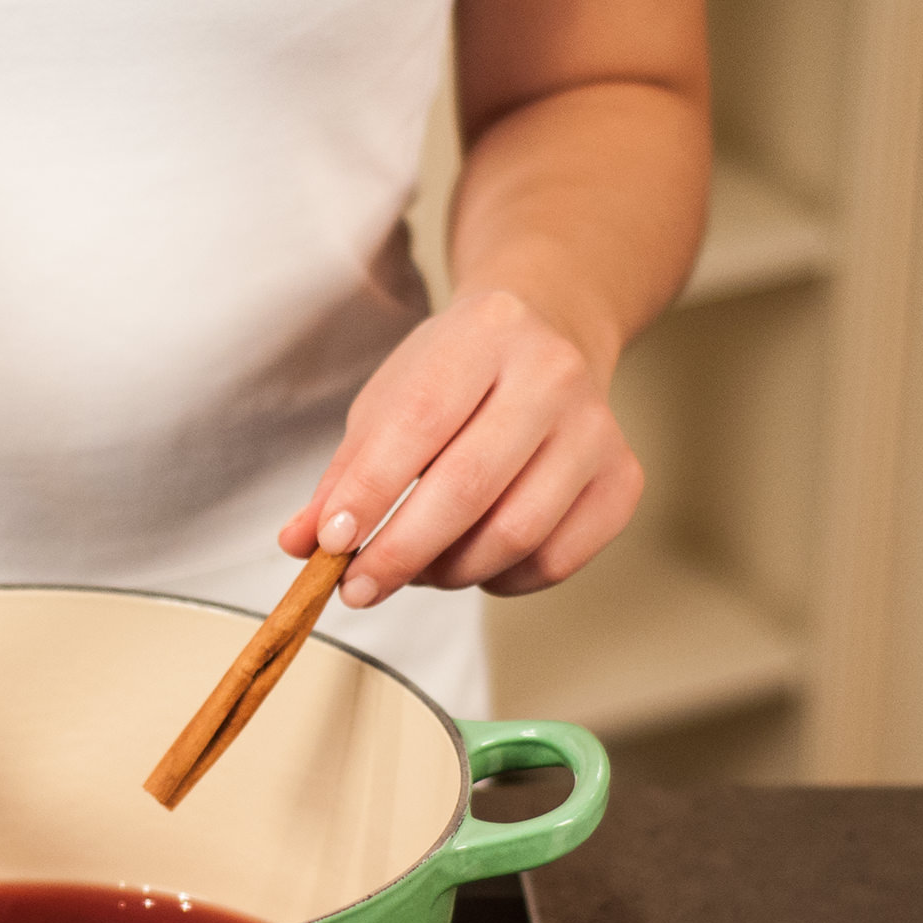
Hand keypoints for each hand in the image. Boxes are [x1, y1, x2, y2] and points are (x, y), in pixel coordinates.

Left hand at [277, 289, 641, 603]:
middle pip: (469, 488)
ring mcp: (597, 429)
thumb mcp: (389, 402)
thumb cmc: (455, 375)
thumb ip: (344, 474)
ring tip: (416, 568)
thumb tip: (300, 543)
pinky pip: (556, 560)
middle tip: (357, 587)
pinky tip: (474, 561)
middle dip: (401, 552)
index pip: (419, 424)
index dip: (371, 493)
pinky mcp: (623, 480)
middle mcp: (553, 374)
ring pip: (515, 534)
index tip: (330, 544)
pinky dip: (501, 579)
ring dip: (449, 571)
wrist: (551, 335)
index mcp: (484, 334)